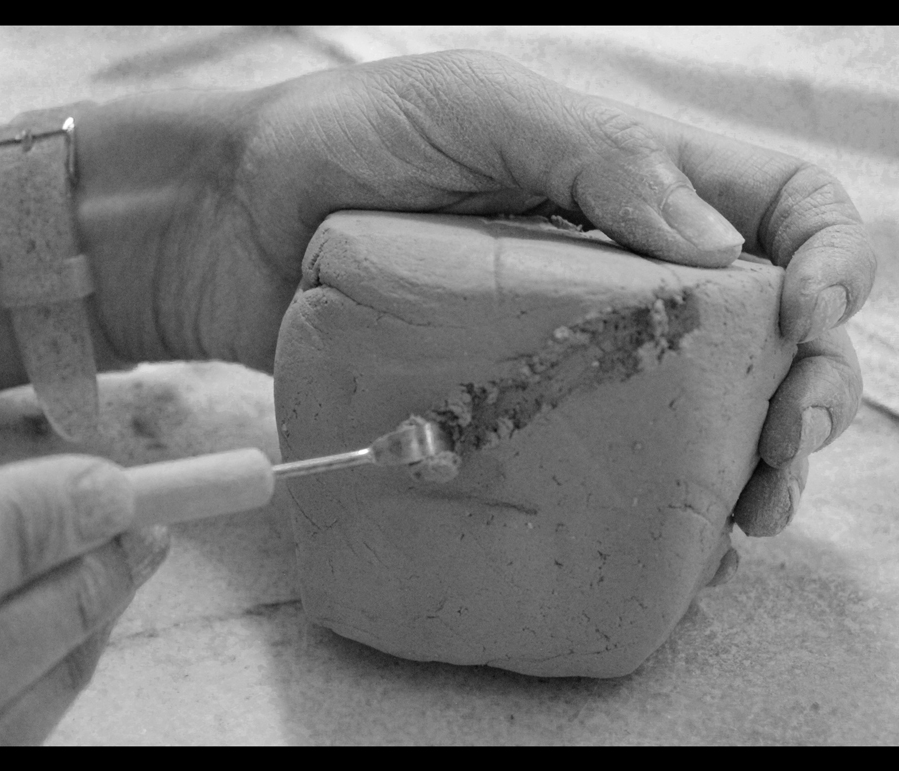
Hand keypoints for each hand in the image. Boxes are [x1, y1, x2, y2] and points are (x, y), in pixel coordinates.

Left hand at [83, 50, 872, 535]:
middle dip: (801, 389)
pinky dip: (648, 507)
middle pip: (759, 333)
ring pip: (695, 412)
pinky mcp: (506, 412)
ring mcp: (563, 350)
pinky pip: (597, 464)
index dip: (828, 260)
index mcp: (631, 182)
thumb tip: (713, 246)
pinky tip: (665, 541)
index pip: (779, 210)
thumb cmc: (342, 141)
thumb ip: (594, 155)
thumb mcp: (474, 105)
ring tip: (741, 516)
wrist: (227, 222)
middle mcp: (616, 271)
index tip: (809, 318)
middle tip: (782, 448)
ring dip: (740, 467)